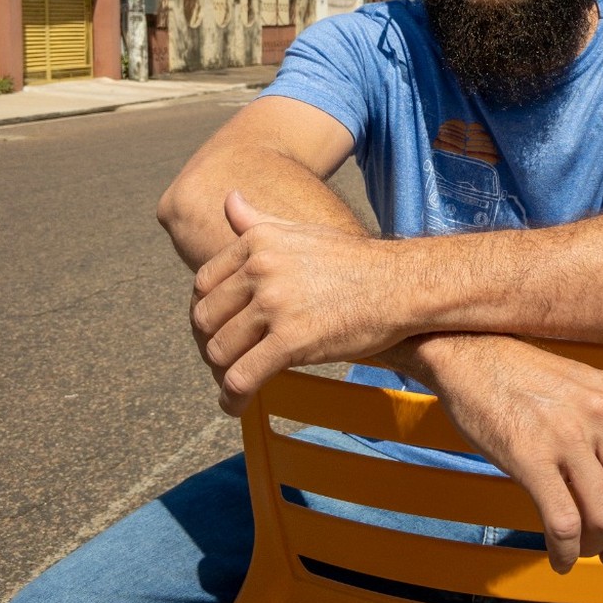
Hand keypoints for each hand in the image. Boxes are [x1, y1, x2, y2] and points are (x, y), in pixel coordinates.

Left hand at [191, 192, 405, 413]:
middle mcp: (260, 269)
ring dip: (220, 373)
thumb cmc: (353, 261)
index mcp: (258, 242)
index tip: (216, 327)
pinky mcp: (290, 342)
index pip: (204, 282)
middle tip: (223, 359)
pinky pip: (243, 377)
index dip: (204, 310)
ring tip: (231, 384)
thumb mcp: (301, 230)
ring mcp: (274, 305)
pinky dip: (232, 398)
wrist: (398, 286)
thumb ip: (257, 220)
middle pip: (206, 317)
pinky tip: (235, 405)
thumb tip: (228, 198)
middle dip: (209, 343)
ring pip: (220, 350)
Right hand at [408, 334, 602, 572]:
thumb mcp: (580, 383)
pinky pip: (564, 522)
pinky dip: (566, 551)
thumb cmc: (517, 372)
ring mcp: (566, 435)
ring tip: (583, 551)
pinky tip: (558, 556)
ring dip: (598, 546)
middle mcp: (600, 413)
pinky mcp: (530, 457)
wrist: (467, 351)